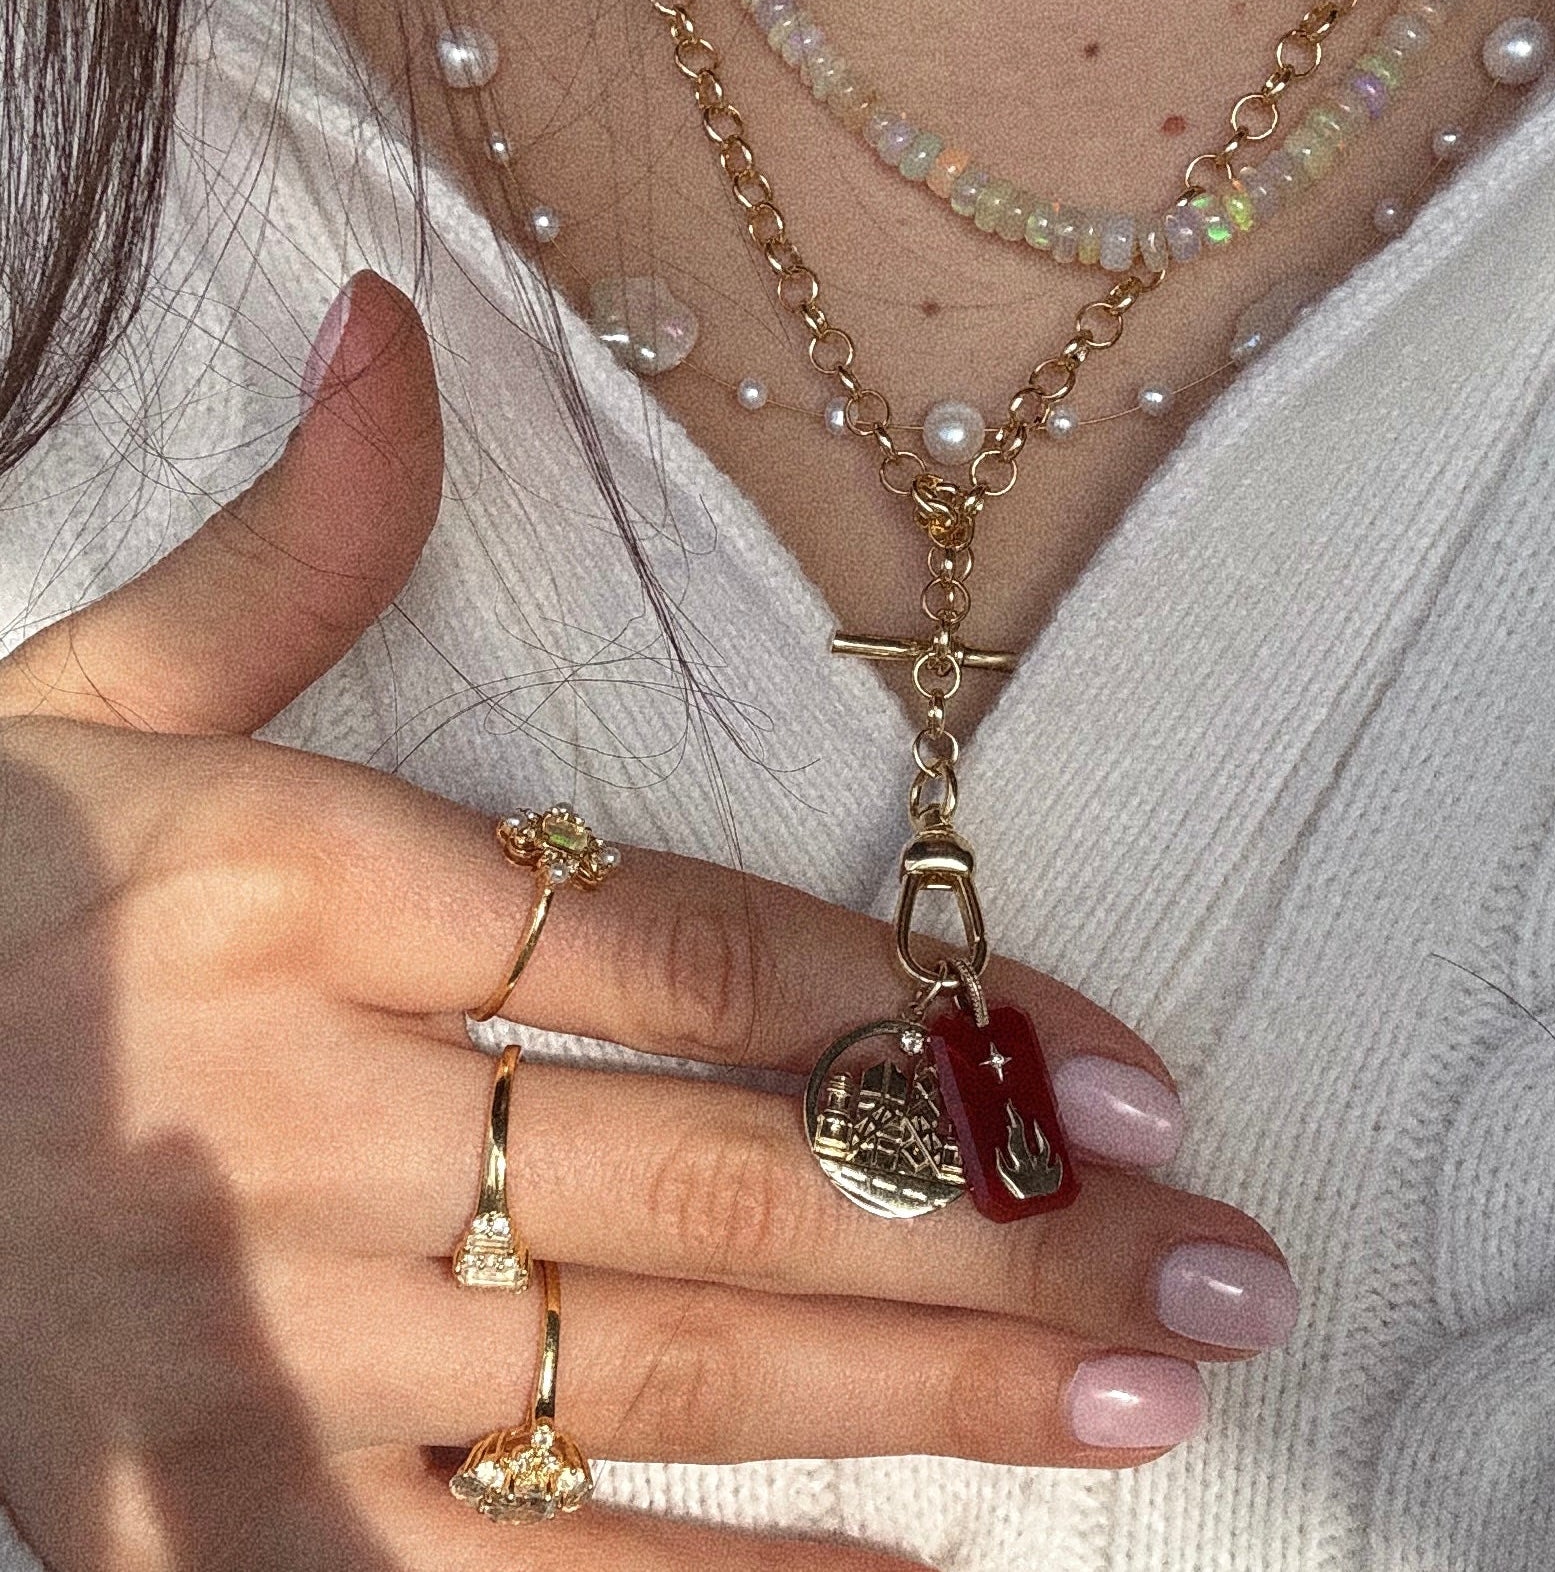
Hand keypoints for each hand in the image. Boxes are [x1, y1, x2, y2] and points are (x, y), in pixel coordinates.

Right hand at [0, 272, 1294, 1571]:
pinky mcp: (210, 1535)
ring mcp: (257, 1351)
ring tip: (1151, 1399)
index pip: (690, 951)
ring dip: (933, 1392)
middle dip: (1003, 1229)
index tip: (1129, 1073)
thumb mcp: (98, 698)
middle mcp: (292, 1117)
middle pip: (731, 1180)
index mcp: (296, 887)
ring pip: (664, 1381)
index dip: (929, 1013)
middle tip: (1224, 1265)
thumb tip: (392, 322)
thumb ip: (298, 545)